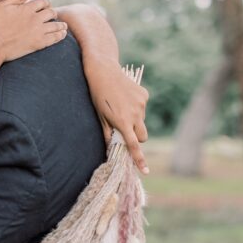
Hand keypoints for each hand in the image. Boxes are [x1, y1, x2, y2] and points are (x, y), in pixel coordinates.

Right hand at [0, 0, 67, 62]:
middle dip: (52, 13)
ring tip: (63, 26)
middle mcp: (35, 18)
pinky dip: (60, 35)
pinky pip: (55, 38)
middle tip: (53, 16)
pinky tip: (63, 34)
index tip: (45, 5)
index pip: (42, 2)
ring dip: (61, 24)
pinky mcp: (38, 43)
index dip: (45, 3)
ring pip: (56, 25)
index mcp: (26, 8)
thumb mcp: (1, 6)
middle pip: (51, 12)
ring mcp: (38, 31)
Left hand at [85, 58, 149, 173]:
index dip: (139, 159)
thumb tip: (111, 149)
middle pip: (143, 136)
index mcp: (123, 122)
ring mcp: (142, 104)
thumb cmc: (98, 96)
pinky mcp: (144, 95)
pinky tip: (125, 97)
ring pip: (142, 121)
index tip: (145, 171)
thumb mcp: (100, 117)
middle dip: (137, 137)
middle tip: (125, 131)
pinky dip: (136, 107)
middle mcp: (135, 114)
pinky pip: (142, 107)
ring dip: (134, 120)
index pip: (134, 145)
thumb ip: (108, 134)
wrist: (103, 71)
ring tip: (120, 107)